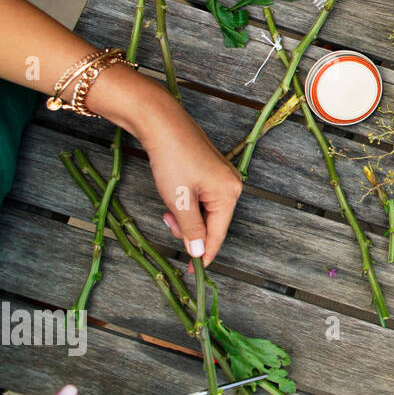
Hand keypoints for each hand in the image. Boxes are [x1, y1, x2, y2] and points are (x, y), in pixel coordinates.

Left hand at [145, 96, 243, 270]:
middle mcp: (231, 185)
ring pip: (204, 210)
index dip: (204, 253)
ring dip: (185, 215)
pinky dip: (186, 203)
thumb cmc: (173, 159)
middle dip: (189, 228)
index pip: (217, 233)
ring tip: (168, 206)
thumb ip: (191, 229)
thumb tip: (199, 251)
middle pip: (212, 222)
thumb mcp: (179, 200)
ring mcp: (221, 177)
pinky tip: (174, 194)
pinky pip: (201, 197)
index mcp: (229, 193)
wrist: (162, 124)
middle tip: (168, 221)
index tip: (192, 271)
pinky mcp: (210, 170)